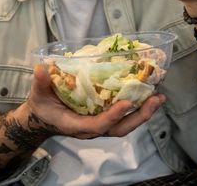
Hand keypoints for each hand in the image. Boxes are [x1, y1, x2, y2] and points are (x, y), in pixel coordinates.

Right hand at [26, 64, 165, 138]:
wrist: (42, 118)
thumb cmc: (42, 106)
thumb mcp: (38, 95)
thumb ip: (40, 82)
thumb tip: (41, 68)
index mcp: (75, 125)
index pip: (97, 125)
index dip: (112, 116)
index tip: (126, 104)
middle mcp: (91, 128)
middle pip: (119, 128)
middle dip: (138, 117)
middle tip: (155, 100)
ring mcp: (99, 124)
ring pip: (125, 124)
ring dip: (143, 112)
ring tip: (159, 97)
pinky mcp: (104, 117)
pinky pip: (124, 117)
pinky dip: (138, 108)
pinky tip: (150, 95)